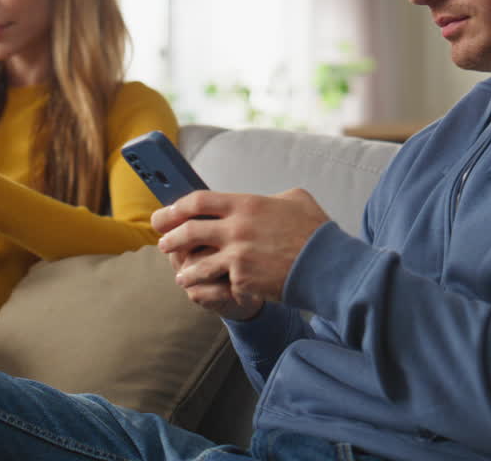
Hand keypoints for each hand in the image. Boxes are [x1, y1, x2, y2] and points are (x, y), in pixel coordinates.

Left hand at [152, 189, 327, 319]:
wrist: (326, 265)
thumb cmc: (314, 230)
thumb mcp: (295, 199)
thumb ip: (272, 198)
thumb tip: (263, 201)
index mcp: (246, 204)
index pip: (198, 200)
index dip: (177, 207)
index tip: (166, 213)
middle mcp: (236, 229)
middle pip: (189, 232)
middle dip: (170, 239)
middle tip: (163, 243)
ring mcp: (238, 256)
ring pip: (196, 264)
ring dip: (185, 271)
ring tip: (181, 275)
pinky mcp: (242, 281)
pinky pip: (219, 285)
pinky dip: (212, 290)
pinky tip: (206, 292)